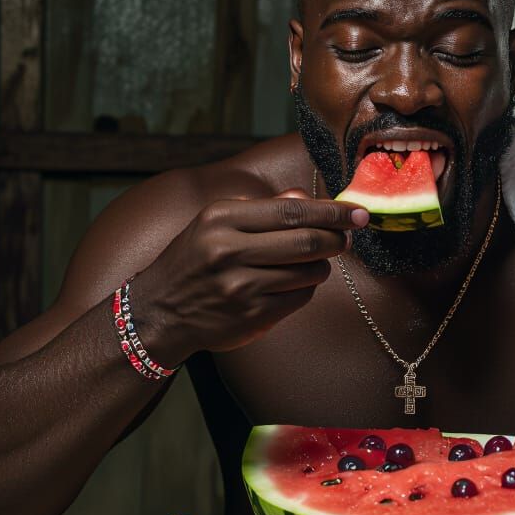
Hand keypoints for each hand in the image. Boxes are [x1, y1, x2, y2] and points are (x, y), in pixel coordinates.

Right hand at [134, 189, 368, 362]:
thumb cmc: (194, 260)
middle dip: (336, 239)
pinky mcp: (251, 316)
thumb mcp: (216, 223)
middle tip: (347, 238)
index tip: (358, 212)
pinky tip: (295, 283)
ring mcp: (240, 287)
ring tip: (316, 260)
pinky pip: (300, 298)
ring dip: (322, 265)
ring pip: (309, 272)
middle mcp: (228, 251)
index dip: (332, 212)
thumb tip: (307, 198)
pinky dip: (307, 288)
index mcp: (221, 218)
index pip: (293, 211)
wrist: (156, 312)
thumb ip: (263, 209)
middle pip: (307, 241)